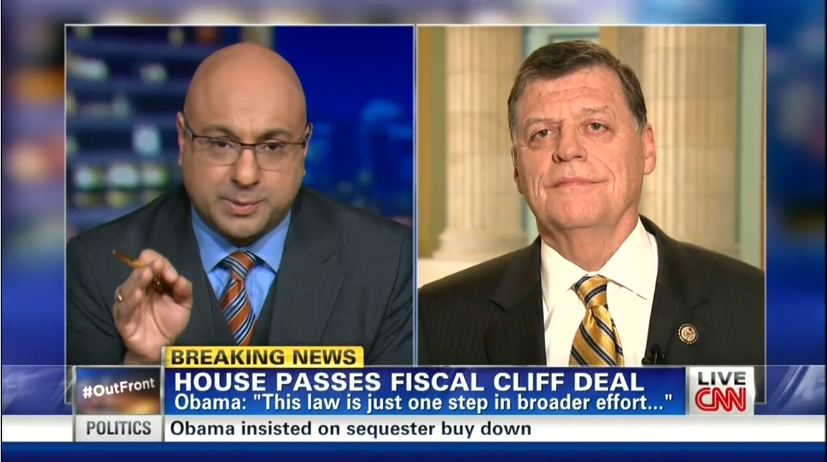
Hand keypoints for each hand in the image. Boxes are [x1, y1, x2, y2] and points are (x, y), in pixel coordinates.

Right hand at [113, 249, 192, 363]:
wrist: (161, 346)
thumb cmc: (170, 322)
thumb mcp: (184, 304)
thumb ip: (184, 290)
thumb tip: (179, 278)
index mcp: (153, 282)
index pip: (151, 265)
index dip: (158, 263)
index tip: (167, 269)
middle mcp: (138, 288)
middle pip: (139, 273)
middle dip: (149, 268)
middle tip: (156, 266)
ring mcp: (128, 302)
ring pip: (129, 287)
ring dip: (138, 280)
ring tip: (146, 275)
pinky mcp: (122, 318)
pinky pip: (124, 308)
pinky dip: (130, 301)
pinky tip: (138, 295)